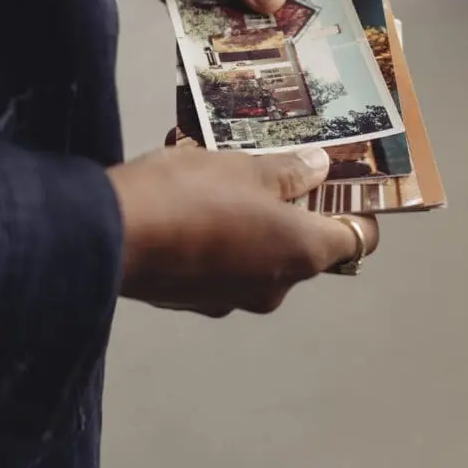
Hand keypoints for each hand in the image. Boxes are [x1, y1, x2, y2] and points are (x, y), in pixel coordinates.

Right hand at [111, 145, 378, 316]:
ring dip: (250, 224)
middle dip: (292, 210)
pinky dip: (218, 241)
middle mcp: (275, 287)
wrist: (110, 236)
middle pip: (304, 248)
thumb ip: (288, 171)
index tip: (340, 183)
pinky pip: (221, 267)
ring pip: (258, 257)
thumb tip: (319, 168)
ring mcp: (232, 300)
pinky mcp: (194, 301)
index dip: (355, 210)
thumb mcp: (244, 167)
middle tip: (273, 169)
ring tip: (222, 181)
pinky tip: (190, 207)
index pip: (356, 239)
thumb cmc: (191, 195)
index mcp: (301, 253)